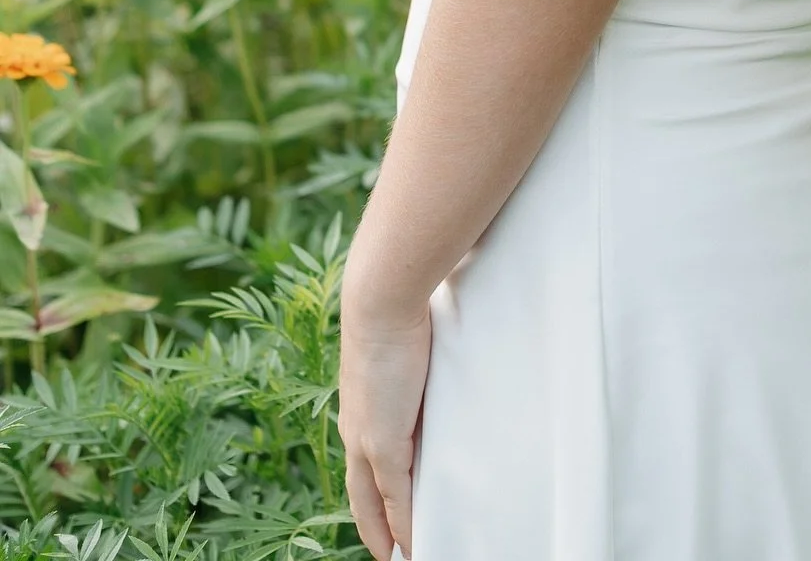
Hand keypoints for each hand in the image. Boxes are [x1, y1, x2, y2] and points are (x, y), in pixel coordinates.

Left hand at [339, 296, 431, 560]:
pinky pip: (394, 496)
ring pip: (373, 502)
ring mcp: (367, 440)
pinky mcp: (384, 443)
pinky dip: (403, 522)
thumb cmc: (397, 309)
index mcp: (358, 409)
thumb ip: (413, 367)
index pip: (362, 466)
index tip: (383, 519)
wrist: (382, 300)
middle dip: (374, 528)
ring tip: (401, 555)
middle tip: (390, 553)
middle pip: (361, 496)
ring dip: (386, 531)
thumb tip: (430, 355)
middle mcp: (355, 430)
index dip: (371, 497)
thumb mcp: (405, 348)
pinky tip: (413, 542)